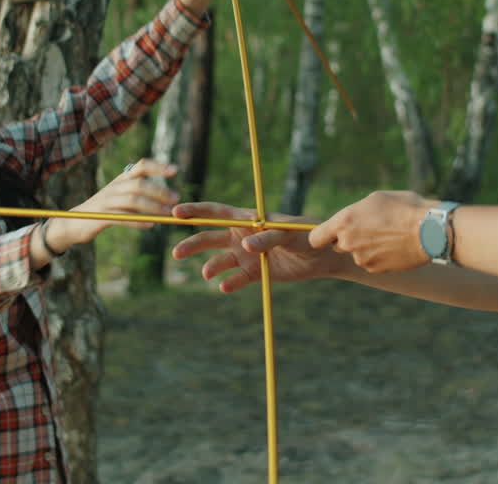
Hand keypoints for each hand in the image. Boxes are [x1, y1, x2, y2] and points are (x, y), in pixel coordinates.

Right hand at [45, 158, 178, 251]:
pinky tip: (151, 225)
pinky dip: (138, 221)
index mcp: (121, 180)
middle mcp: (114, 187)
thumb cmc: (103, 210)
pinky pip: (122, 218)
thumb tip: (165, 197)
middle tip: (176, 198)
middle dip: (159, 190)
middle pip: (139, 184)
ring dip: (152, 206)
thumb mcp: (119, 198)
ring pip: (132, 200)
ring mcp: (106, 202)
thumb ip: (138, 194)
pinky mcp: (101, 217)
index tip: (175, 170)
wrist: (72, 223)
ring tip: (167, 213)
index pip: (141, 166)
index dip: (158, 166)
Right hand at [170, 201, 336, 292]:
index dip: (195, 211)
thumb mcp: (288, 233)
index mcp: (247, 219)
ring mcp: (246, 256)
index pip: (216, 213)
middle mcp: (241, 236)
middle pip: (210, 238)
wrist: (322, 257)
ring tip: (207, 273)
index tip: (176, 212)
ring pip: (220, 261)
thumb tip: (245, 244)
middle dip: (193, 244)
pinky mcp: (254, 273)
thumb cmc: (306, 235)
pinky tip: (225, 287)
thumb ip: (267, 237)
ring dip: (211, 266)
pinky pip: (237, 279)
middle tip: (177, 253)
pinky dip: (230, 283)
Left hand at [309, 191, 435, 273]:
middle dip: (348, 239)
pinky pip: (370, 262)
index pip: (315, 237)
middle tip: (369, 229)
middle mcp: (348, 242)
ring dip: (366, 247)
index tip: (329, 234)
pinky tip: (393, 246)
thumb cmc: (404, 207)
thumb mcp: (376, 199)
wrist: (429, 230)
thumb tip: (350, 218)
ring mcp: (361, 258)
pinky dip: (378, 256)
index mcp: (344, 221)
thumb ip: (355, 211)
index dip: (322, 236)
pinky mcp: (375, 269)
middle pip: (338, 245)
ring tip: (388, 235)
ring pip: (357, 254)